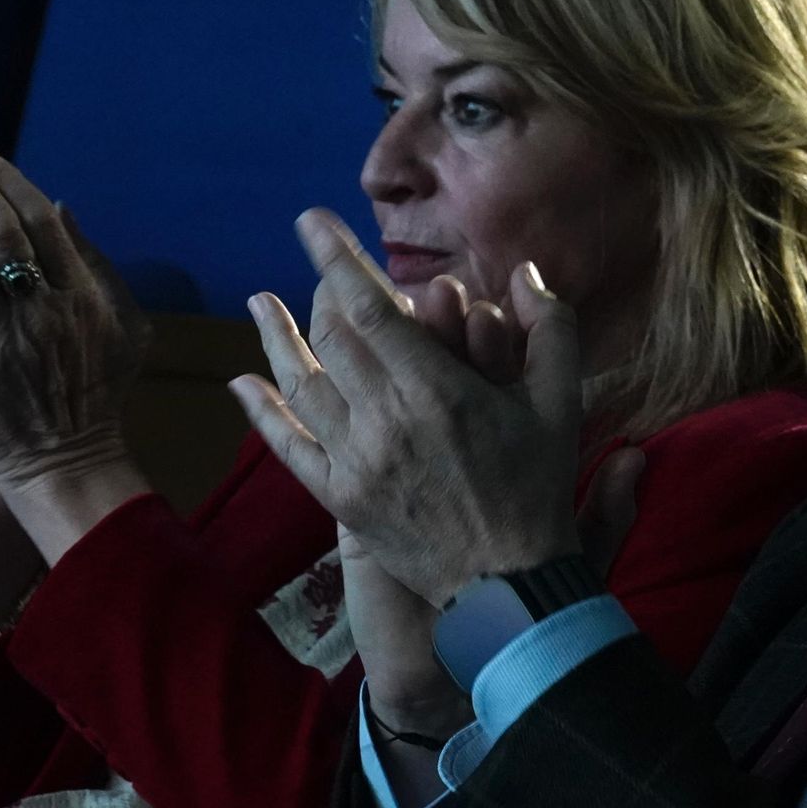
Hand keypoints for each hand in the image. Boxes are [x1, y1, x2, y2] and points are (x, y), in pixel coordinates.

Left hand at [0, 136, 152, 563]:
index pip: (42, 220)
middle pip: (1, 229)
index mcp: (86, 295)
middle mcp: (49, 310)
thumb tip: (62, 208)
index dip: (5, 180)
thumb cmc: (96, 398)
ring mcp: (8, 340)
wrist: (71, 468)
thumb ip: (97, 268)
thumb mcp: (122, 329)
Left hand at [231, 208, 583, 603]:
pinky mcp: (342, 499)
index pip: (373, 308)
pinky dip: (264, 413)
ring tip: (258, 303)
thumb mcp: (562, 405)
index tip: (312, 221)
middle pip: (333, 338)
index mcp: (438, 391)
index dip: (336, 260)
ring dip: (276, 340)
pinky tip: (244, 384)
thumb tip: (523, 274)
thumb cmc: (539, 490)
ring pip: (303, 386)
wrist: (509, 586)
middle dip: (317, 292)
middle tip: (310, 261)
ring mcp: (356, 461)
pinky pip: (291, 448)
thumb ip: (550, 330)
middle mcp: (386, 420)